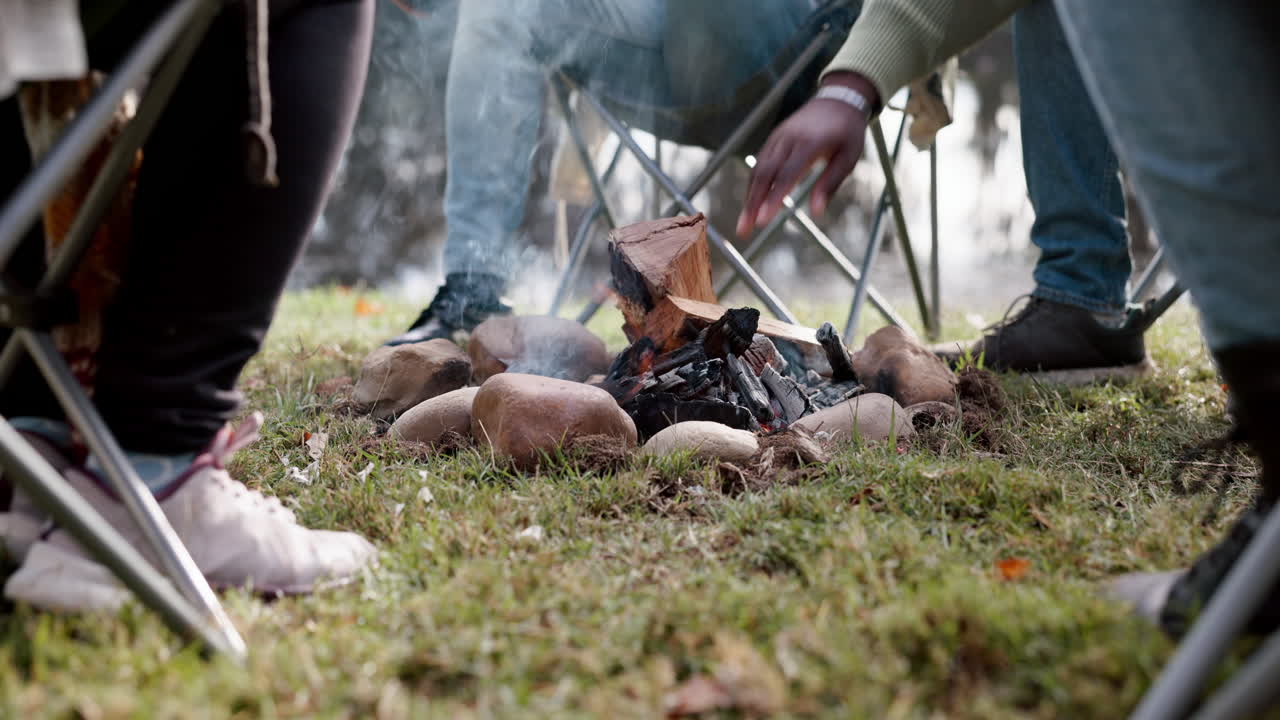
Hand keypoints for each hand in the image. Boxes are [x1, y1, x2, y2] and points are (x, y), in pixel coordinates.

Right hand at [737, 72, 878, 236]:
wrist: (838, 99)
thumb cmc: (847, 132)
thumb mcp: (848, 158)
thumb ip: (830, 184)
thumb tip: (816, 213)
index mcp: (809, 143)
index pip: (787, 175)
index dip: (773, 199)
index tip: (763, 221)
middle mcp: (788, 139)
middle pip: (765, 174)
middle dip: (752, 204)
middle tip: (744, 230)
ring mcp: (778, 137)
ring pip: (758, 169)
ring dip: (749, 197)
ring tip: (744, 222)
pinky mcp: (773, 139)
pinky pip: (759, 163)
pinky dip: (753, 185)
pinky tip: (751, 203)